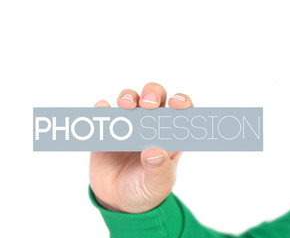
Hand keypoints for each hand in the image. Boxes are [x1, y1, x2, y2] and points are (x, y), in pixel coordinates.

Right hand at [89, 82, 193, 212]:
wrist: (119, 201)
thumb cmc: (146, 191)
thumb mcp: (157, 185)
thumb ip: (159, 170)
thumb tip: (154, 153)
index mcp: (170, 136)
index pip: (181, 112)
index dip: (182, 102)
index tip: (176, 103)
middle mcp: (150, 125)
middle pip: (155, 97)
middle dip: (153, 94)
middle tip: (148, 104)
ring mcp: (129, 126)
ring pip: (131, 99)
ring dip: (128, 97)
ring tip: (125, 106)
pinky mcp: (109, 130)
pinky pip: (105, 113)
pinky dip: (103, 107)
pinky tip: (102, 108)